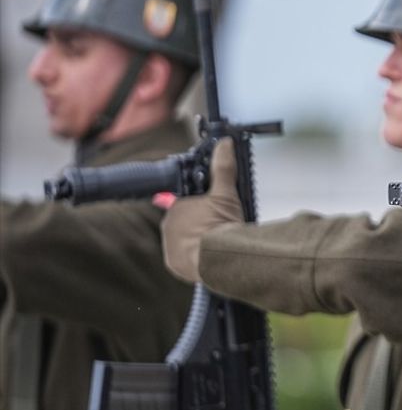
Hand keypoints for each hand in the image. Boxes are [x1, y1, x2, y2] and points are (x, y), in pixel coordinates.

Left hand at [161, 138, 243, 282]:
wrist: (218, 258)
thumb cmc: (219, 226)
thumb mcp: (225, 193)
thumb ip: (223, 168)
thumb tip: (224, 144)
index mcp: (175, 209)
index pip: (184, 204)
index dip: (199, 205)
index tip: (211, 209)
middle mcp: (168, 229)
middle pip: (185, 222)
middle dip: (200, 223)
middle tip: (219, 224)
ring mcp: (171, 248)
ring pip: (185, 240)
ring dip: (198, 240)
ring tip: (217, 241)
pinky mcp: (176, 265)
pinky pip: (185, 258)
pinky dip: (196, 256)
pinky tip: (210, 254)